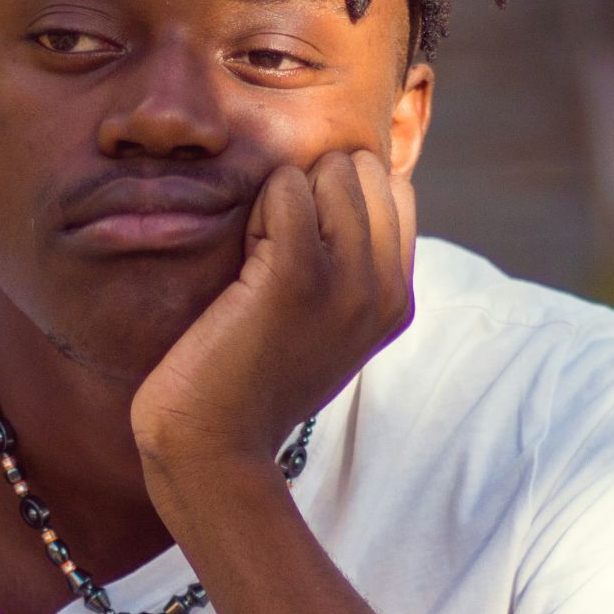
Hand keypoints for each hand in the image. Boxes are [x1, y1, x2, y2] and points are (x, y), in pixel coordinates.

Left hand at [129, 150, 416, 472]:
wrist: (214, 443)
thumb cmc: (252, 377)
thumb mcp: (326, 324)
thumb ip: (351, 267)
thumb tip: (345, 183)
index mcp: (398, 299)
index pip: (394, 189)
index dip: (338, 197)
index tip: (303, 246)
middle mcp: (386, 289)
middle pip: (365, 170)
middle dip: (314, 187)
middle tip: (276, 248)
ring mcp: (348, 280)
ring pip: (331, 171)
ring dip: (284, 195)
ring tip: (259, 256)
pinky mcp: (296, 273)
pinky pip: (287, 186)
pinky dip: (260, 204)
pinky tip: (245, 255)